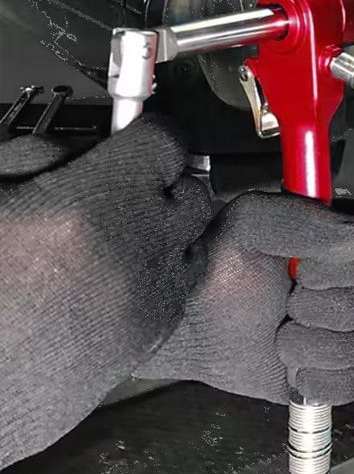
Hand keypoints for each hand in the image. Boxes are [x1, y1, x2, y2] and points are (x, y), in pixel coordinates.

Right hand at [0, 118, 210, 468]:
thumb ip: (37, 156)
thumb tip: (82, 147)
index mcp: (91, 207)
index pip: (165, 143)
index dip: (148, 135)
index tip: (137, 138)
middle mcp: (136, 253)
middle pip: (192, 192)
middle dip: (165, 184)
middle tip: (123, 190)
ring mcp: (149, 300)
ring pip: (195, 239)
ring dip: (168, 230)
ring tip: (119, 236)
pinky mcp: (150, 338)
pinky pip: (181, 285)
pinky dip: (160, 273)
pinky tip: (115, 277)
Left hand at [135, 192, 353, 404]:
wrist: (193, 323)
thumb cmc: (221, 265)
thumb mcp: (250, 224)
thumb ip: (303, 220)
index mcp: (345, 234)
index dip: (351, 263)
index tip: (306, 271)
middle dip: (327, 308)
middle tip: (288, 304)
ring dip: (317, 345)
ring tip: (281, 337)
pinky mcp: (344, 369)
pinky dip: (320, 379)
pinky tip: (292, 367)